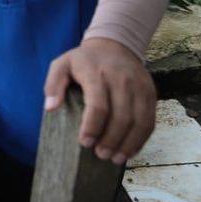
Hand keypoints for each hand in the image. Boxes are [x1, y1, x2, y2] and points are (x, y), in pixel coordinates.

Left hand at [43, 38, 156, 165]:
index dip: (92, 127)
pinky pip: (150, 120)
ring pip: (140, 121)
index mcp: (96, 73)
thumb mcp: (62, 64)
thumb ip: (53, 84)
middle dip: (111, 140)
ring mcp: (139, 86)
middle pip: (121, 117)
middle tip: (100, 155)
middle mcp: (121, 79)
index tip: (85, 143)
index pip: (98, 105)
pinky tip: (130, 150)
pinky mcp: (150, 92)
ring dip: (128, 144)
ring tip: (115, 158)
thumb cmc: (84, 60)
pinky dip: (141, 139)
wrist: (115, 43)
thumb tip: (50, 108)